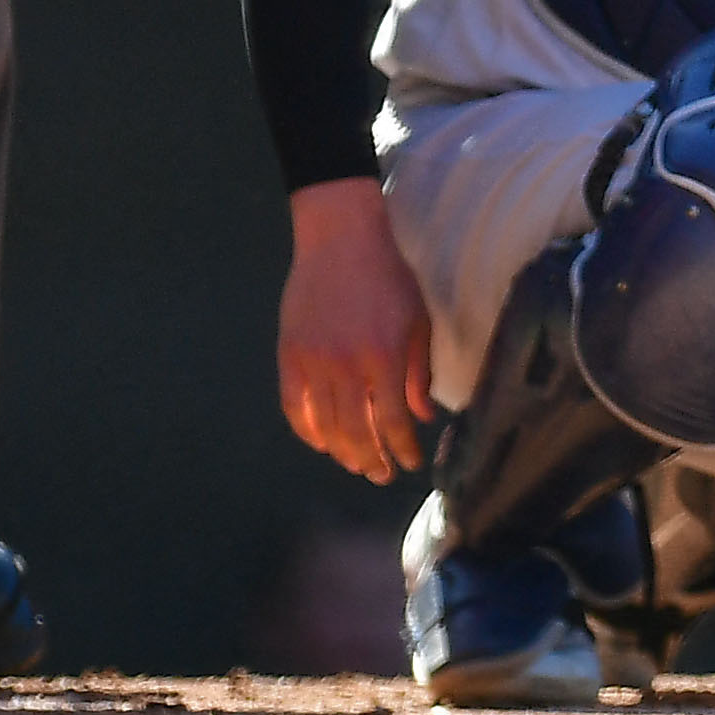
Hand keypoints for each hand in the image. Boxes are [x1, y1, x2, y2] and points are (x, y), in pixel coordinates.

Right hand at [274, 179, 442, 479]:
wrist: (340, 240)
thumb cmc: (388, 277)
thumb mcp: (417, 320)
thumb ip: (420, 372)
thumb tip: (423, 417)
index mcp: (385, 356)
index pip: (394, 421)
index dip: (403, 449)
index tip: (411, 462)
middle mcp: (346, 365)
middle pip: (357, 432)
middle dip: (372, 461)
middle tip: (382, 475)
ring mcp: (313, 362)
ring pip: (324, 426)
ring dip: (342, 452)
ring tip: (356, 463)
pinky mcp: (290, 355)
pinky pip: (294, 407)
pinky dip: (307, 431)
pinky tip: (323, 442)